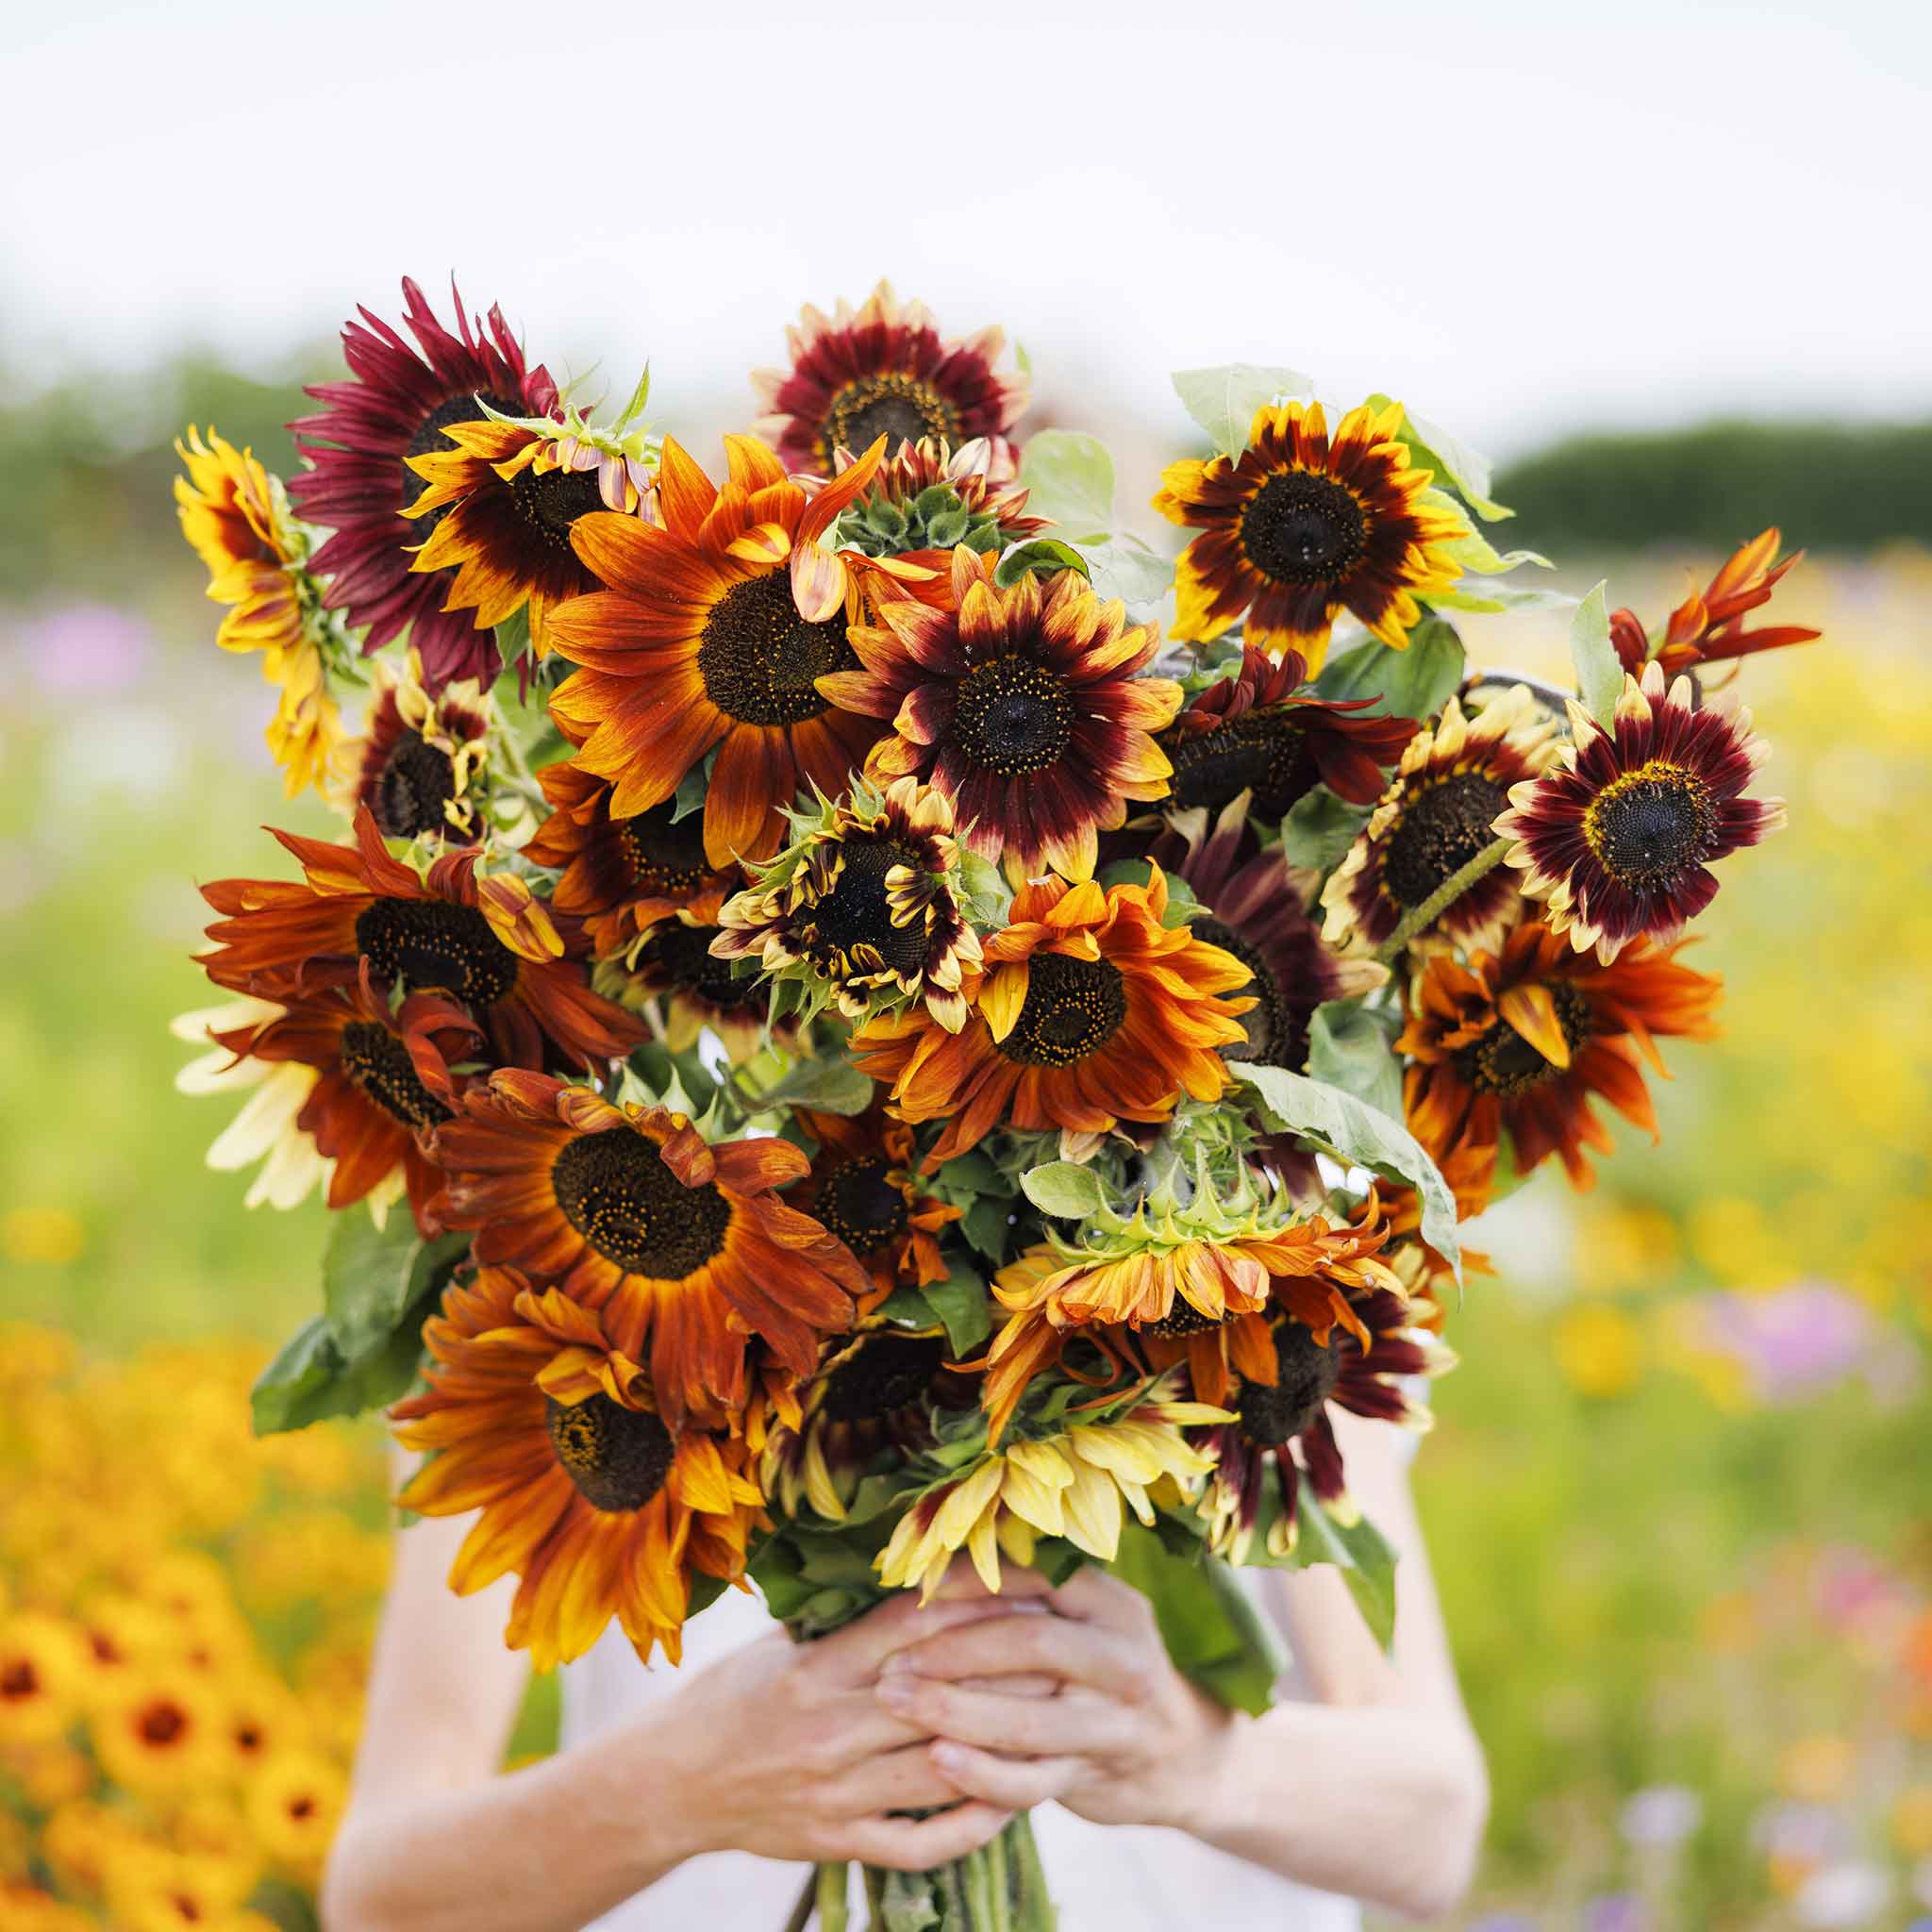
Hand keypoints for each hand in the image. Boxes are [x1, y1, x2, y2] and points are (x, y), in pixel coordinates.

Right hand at [650, 1573, 1052, 1872]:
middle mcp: (830, 1729)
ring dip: (1004, 1744)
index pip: (912, 1629)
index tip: (1028, 1589)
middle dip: (1008, 1673)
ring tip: (1058, 1719)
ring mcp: (837, 1793)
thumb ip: (846, 1621)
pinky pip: (920, 1842)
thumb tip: (921, 1575)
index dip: (977, 1605)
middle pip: (941, 1697)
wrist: (673, 1783)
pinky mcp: (840, 1842)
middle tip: (1065, 1652)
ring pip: (941, 1768)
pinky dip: (970, 1823)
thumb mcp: (781, 1643)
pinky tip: (1012, 1799)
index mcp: (816, 1669)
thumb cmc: (733, 1697)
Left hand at [872, 1567, 1235, 1834]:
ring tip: (894, 1702)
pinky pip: (1033, 1781)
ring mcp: (1114, 1723)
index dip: (971, 1580)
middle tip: (891, 1661)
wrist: (1182, 1756)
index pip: (1038, 1577)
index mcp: (1112, 1604)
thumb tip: (934, 1568)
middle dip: (952, 1650)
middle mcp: (1121, 1657)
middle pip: (1031, 1644)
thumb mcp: (1089, 1623)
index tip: (913, 1587)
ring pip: (1029, 1719)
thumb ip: (1032, 1601)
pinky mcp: (1097, 1776)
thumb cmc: (1103, 1673)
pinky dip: (982, 1774)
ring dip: (955, 1711)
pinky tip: (938, 1762)